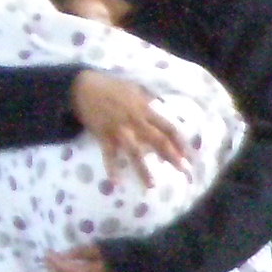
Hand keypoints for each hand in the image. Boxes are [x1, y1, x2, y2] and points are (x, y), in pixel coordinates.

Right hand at [73, 71, 188, 181]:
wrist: (83, 86)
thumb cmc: (111, 87)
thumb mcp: (136, 89)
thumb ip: (149, 101)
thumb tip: (161, 108)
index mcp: (146, 110)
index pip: (169, 128)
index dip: (180, 142)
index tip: (188, 155)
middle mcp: (136, 121)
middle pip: (158, 141)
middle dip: (172, 157)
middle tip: (183, 172)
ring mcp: (119, 129)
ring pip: (134, 152)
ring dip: (143, 169)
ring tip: (151, 185)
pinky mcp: (103, 135)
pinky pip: (109, 154)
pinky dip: (111, 168)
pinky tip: (116, 183)